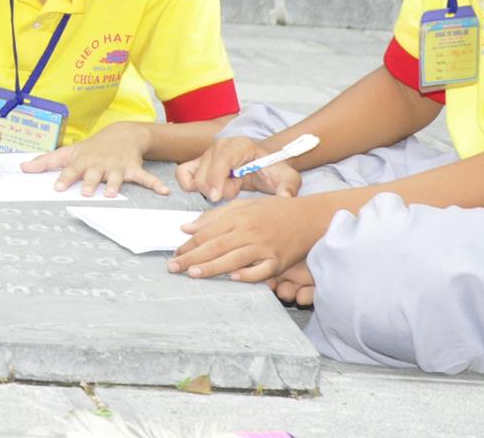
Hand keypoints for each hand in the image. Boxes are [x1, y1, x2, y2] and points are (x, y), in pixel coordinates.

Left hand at [19, 122, 168, 196]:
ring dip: (115, 184)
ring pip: (116, 176)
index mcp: (83, 161)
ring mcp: (117, 166)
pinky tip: (164, 191)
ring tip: (113, 194)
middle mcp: (99, 164)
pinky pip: (145, 177)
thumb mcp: (69, 152)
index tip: (57, 188)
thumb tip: (22, 168)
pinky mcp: (133, 168)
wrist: (122, 133)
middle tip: (87, 192)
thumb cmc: (91, 148)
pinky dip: (155, 184)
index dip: (64, 178)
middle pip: (93, 174)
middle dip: (90, 182)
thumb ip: (46, 162)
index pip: (71, 170)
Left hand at [165, 194, 325, 282]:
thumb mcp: (244, 205)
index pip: (207, 232)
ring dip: (211, 267)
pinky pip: (261, 271)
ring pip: (233, 259)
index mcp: (238, 216)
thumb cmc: (274, 211)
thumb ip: (214, 216)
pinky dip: (248, 275)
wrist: (309, 217)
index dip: (189, 244)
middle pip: (215, 246)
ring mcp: (264, 247)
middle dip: (192, 258)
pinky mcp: (278, 261)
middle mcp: (248, 231)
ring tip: (192, 274)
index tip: (174, 253)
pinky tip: (232, 278)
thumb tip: (186, 227)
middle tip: (173, 268)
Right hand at [176, 136, 301, 202]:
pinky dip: (190, 186)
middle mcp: (220, 146)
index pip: (221, 158)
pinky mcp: (197, 163)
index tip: (217, 196)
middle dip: (219, 189)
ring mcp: (206, 154)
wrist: (265, 165)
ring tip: (229, 188)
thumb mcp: (288, 177)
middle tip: (237, 189)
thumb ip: (289, 186)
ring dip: (210, 189)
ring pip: (194, 177)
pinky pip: (183, 174)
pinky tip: (211, 190)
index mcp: (240, 145)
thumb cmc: (273, 170)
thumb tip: (286, 196)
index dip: (216, 177)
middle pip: (205, 172)